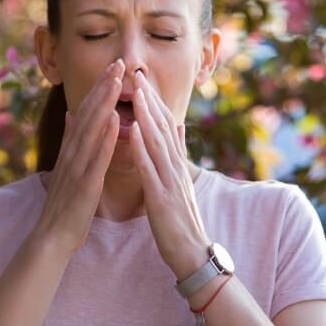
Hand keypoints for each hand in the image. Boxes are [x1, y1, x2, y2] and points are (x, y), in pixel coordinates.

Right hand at [33, 59, 124, 256]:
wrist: (52, 237)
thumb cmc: (65, 204)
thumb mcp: (68, 166)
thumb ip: (71, 141)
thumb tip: (72, 115)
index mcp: (72, 148)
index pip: (87, 111)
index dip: (100, 88)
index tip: (114, 67)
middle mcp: (73, 152)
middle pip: (89, 112)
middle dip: (104, 86)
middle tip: (119, 61)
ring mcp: (77, 166)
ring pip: (92, 127)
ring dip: (105, 102)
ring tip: (117, 80)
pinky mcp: (84, 183)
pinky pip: (96, 156)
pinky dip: (105, 136)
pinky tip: (115, 120)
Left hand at [128, 70, 210, 278]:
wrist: (192, 252)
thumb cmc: (182, 218)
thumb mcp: (181, 180)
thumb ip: (178, 152)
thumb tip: (178, 125)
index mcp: (177, 163)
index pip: (165, 125)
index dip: (154, 101)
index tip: (142, 79)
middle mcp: (176, 167)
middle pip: (162, 127)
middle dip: (150, 99)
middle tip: (138, 74)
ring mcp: (170, 180)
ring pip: (157, 142)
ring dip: (146, 115)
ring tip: (135, 93)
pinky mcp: (160, 197)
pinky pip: (150, 168)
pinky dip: (141, 148)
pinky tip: (133, 131)